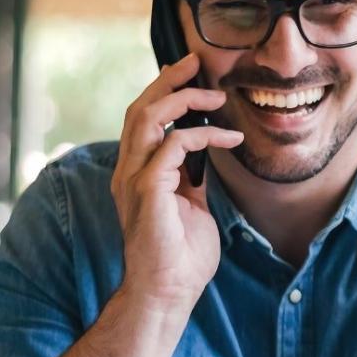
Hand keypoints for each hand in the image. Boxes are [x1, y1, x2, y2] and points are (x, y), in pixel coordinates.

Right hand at [111, 55, 243, 311]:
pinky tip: (228, 138)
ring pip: (147, 117)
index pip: (142, 119)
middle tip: (196, 63)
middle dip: (168, 81)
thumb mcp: (191, 206)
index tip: (191, 75)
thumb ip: (191, 178)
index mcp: (136, 173)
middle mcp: (128, 171)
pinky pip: (171, 145)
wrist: (168, 293)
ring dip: (182, 99)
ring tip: (214, 95)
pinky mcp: (148, 190)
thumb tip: (205, 155)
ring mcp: (133, 180)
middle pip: (139, 108)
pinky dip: (201, 135)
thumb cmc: (181, 257)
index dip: (163, 92)